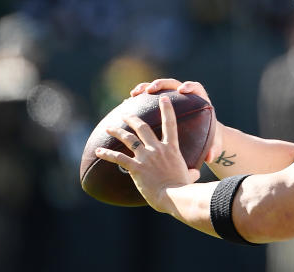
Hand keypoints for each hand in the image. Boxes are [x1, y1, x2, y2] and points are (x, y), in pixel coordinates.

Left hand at [95, 95, 199, 212]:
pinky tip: (98, 152)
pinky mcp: (136, 168)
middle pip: (143, 128)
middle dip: (133, 118)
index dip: (167, 109)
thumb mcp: (190, 177)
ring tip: (109, 127)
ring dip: (118, 131)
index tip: (163, 98)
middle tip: (126, 113)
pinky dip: (107, 154)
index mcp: (171, 149)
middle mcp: (158, 149)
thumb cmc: (183, 188)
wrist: (176, 196)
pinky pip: (118, 158)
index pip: (170, 124)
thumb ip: (191, 172)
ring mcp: (146, 157)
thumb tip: (196, 174)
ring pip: (129, 139)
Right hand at [129, 78, 221, 162]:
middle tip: (151, 89)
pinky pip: (150, 95)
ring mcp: (173, 97)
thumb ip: (213, 149)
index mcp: (200, 101)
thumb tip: (211, 157)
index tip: (183, 90)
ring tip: (135, 93)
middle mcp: (185, 95)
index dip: (190, 86)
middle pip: (173, 84)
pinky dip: (141, 95)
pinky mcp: (162, 101)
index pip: (196, 88)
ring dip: (146, 87)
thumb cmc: (210, 139)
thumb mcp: (212, 144)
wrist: (204, 137)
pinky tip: (130, 100)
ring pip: (158, 87)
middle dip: (162, 84)